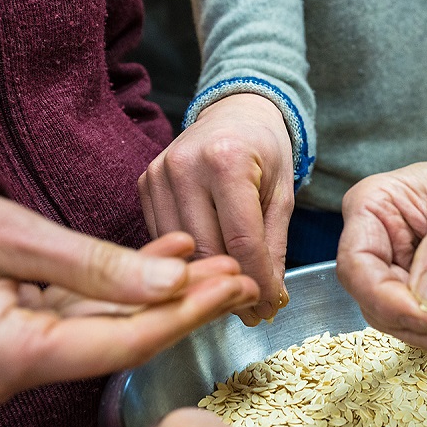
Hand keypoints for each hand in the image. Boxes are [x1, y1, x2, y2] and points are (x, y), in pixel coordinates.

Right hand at [0, 187, 259, 406]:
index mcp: (1, 358)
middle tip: (243, 279)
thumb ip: (90, 264)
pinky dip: (129, 293)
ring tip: (219, 268)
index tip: (229, 286)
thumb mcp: (5, 232)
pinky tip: (172, 264)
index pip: (116, 345)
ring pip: (111, 333)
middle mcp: (13, 376)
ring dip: (166, 299)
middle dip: (186, 309)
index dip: (179, 316)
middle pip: (123, 344)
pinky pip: (89, 322)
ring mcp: (20, 366)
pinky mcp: (26, 347)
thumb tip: (172, 285)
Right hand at [139, 93, 293, 326]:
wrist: (235, 113)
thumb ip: (274, 246)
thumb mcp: (282, 195)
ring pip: (179, 251)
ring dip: (206, 282)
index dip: (256, 282)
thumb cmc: (264, 152)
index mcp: (226, 161)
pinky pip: (163, 239)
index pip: (241, 241)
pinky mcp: (144, 186)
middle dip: (231, 288)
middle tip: (253, 314)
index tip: (267, 308)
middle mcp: (185, 165)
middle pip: (206, 250)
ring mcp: (158, 175)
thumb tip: (269, 299)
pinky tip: (206, 275)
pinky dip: (185, 262)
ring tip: (231, 300)